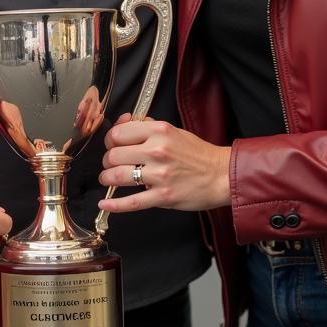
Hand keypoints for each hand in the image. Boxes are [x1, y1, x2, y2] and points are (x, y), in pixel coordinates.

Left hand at [97, 114, 230, 213]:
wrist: (221, 175)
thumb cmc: (197, 153)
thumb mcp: (172, 130)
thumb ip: (146, 125)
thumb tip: (123, 122)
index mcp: (159, 131)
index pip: (118, 133)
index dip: (110, 140)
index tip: (112, 145)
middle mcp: (157, 151)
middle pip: (113, 155)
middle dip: (107, 161)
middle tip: (111, 164)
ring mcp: (160, 175)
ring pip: (117, 176)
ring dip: (107, 178)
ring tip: (108, 179)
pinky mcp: (163, 196)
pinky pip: (131, 202)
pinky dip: (114, 204)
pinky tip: (105, 203)